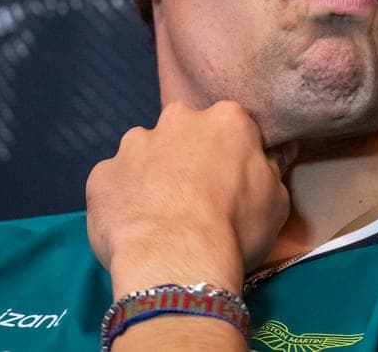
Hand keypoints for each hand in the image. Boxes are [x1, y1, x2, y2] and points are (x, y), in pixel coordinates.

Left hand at [86, 100, 292, 297]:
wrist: (176, 258)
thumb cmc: (236, 227)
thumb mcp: (277, 200)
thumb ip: (269, 170)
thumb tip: (271, 157)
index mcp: (226, 119)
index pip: (232, 125)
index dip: (232, 153)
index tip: (232, 180)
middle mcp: (177, 119)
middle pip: (184, 131)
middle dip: (186, 154)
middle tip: (194, 196)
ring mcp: (133, 144)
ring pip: (145, 153)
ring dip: (151, 174)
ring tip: (159, 215)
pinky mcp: (101, 174)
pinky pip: (115, 183)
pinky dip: (123, 199)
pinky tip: (132, 226)